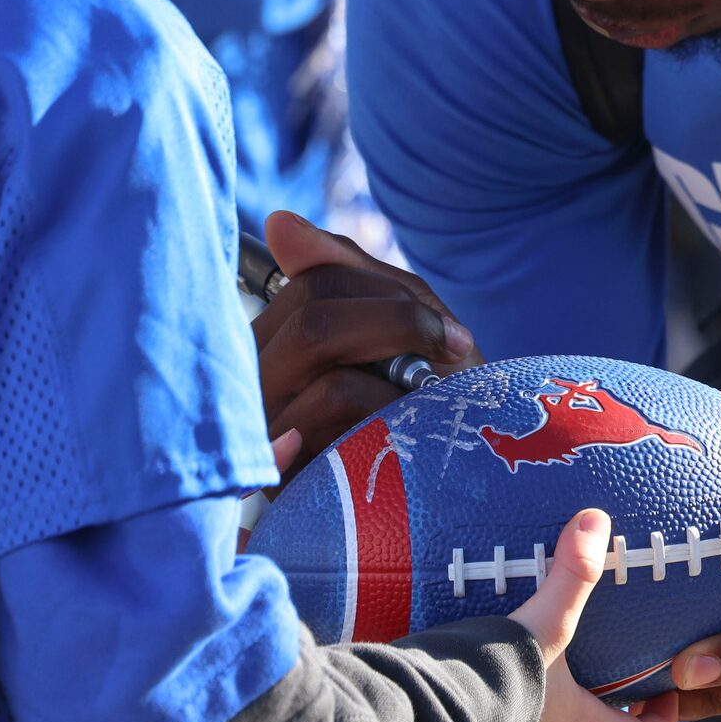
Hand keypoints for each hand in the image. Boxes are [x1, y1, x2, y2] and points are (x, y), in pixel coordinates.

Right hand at [253, 210, 479, 472]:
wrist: (463, 499)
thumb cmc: (430, 410)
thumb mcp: (406, 332)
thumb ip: (351, 275)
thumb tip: (276, 222)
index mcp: (281, 348)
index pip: (313, 282)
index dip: (389, 297)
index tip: (448, 336)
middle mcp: (257, 382)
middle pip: (313, 309)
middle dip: (398, 322)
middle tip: (451, 359)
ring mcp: (260, 424)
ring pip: (315, 337)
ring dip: (395, 360)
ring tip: (423, 404)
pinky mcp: (278, 468)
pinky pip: (332, 393)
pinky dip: (385, 403)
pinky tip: (401, 435)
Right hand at [503, 509, 680, 721]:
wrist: (428, 713)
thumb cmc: (498, 679)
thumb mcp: (545, 624)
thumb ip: (571, 575)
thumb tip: (596, 521)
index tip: (667, 698)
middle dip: (604, 705)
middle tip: (610, 669)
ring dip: (554, 701)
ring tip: (548, 657)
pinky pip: (503, 720)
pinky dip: (509, 696)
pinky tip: (494, 663)